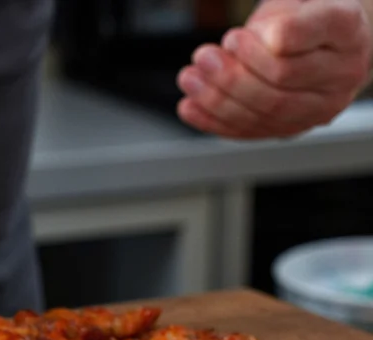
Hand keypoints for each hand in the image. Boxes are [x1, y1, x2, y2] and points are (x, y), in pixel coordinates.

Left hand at [177, 0, 371, 138]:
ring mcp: (318, 107)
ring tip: (189, 78)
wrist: (320, 43)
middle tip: (202, 58)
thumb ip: (285, 20)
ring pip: (263, 112)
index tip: (230, 38)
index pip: (301, 44)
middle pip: (279, 86)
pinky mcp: (291, 128)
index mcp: (345, 31)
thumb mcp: (295, 3)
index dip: (257, 48)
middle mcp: (341, 75)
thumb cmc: (302, 17)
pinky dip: (213, 121)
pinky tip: (189, 108)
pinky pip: (250, 130)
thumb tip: (267, 41)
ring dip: (216, 99)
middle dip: (231, 76)